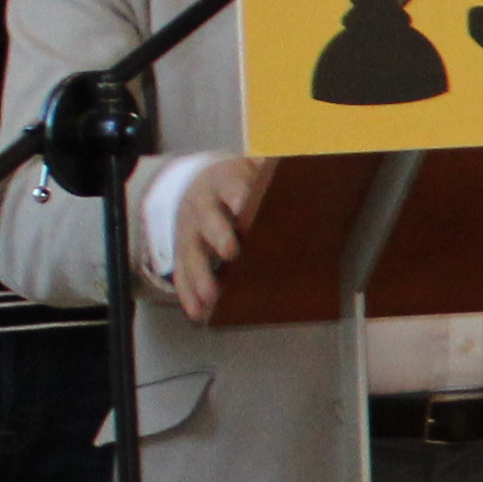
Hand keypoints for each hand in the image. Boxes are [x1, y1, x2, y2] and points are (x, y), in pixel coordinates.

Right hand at [161, 154, 272, 323]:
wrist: (200, 185)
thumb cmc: (241, 183)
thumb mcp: (254, 168)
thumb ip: (273, 171)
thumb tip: (300, 170)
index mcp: (224, 181)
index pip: (231, 186)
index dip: (237, 195)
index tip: (243, 205)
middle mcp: (202, 206)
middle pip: (208, 221)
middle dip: (219, 235)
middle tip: (231, 252)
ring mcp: (189, 231)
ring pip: (192, 253)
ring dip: (201, 276)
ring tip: (212, 297)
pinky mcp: (183, 253)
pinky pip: (182, 274)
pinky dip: (188, 294)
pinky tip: (198, 313)